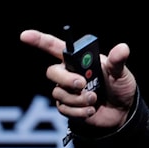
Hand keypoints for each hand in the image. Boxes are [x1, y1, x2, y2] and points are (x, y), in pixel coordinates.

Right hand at [19, 29, 136, 127]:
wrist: (122, 112)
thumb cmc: (120, 87)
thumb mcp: (121, 73)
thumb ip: (117, 62)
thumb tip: (122, 48)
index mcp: (79, 60)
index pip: (55, 47)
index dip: (39, 40)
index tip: (25, 35)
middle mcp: (69, 73)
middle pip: (53, 72)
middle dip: (66, 79)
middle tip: (82, 84)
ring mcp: (67, 91)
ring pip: (59, 93)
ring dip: (78, 98)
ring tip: (94, 98)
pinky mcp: (67, 107)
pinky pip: (64, 109)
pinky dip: (79, 111)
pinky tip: (91, 110)